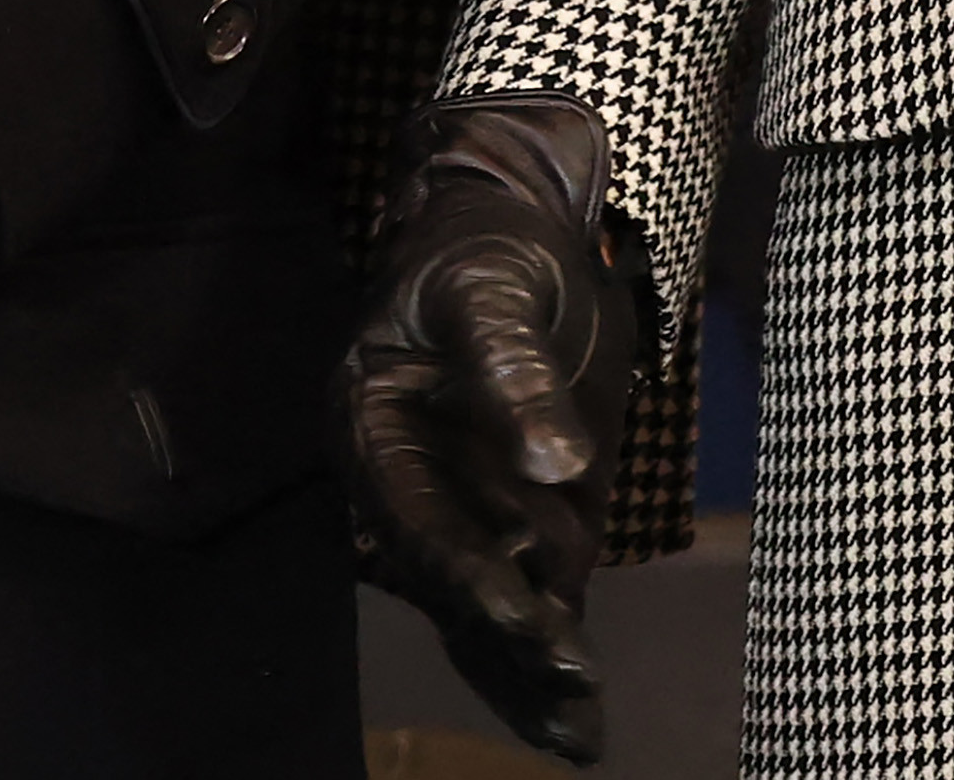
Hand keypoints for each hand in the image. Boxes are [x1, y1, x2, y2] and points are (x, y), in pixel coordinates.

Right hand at [342, 96, 639, 765]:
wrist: (512, 225)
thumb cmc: (484, 245)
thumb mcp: (492, 288)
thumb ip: (516, 370)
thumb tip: (560, 462)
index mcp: (372, 425)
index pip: (415, 514)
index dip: (466, 566)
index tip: (523, 612)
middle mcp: (407, 485)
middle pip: (447, 579)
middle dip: (506, 634)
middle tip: (570, 677)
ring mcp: (464, 510)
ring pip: (482, 611)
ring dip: (527, 670)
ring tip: (580, 731)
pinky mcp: (518, 522)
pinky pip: (528, 602)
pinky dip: (546, 661)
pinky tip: (577, 723)